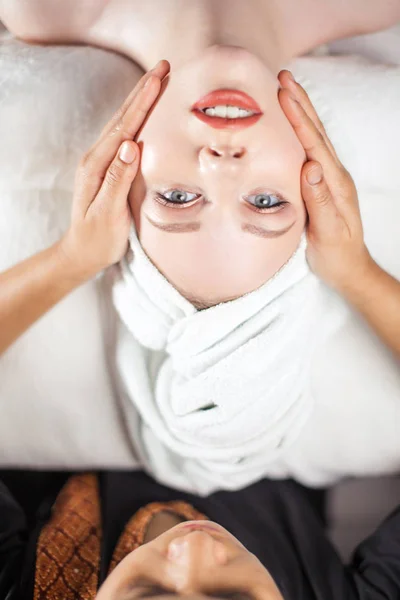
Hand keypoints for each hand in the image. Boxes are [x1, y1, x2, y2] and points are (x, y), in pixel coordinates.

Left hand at [59, 60, 169, 279]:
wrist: (81, 253)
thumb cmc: (97, 239)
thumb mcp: (108, 214)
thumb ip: (118, 179)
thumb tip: (131, 146)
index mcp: (97, 166)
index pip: (124, 127)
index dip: (142, 102)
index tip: (158, 78)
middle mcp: (96, 159)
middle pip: (122, 117)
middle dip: (143, 91)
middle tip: (163, 66)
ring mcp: (100, 162)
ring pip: (122, 123)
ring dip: (140, 100)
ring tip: (157, 80)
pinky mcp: (107, 169)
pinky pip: (123, 136)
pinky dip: (136, 118)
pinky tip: (144, 113)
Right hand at [278, 70, 372, 292]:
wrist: (349, 268)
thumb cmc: (337, 254)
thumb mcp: (328, 232)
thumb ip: (320, 200)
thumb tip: (310, 166)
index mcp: (334, 183)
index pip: (314, 143)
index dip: (299, 117)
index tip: (284, 92)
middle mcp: (333, 175)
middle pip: (316, 132)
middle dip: (300, 103)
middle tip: (283, 77)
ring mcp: (328, 179)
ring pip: (314, 139)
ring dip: (300, 113)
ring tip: (286, 91)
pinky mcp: (320, 185)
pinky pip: (308, 152)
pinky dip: (298, 133)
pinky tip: (289, 128)